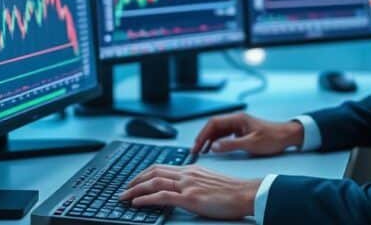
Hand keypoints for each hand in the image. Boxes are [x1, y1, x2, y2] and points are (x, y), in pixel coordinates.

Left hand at [120, 164, 259, 220]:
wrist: (246, 193)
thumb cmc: (232, 191)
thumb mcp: (209, 181)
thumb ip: (194, 182)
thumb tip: (182, 190)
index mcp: (191, 169)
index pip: (161, 167)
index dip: (144, 173)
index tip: (134, 181)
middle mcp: (187, 174)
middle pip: (153, 171)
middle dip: (135, 180)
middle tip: (124, 189)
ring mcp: (188, 185)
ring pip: (154, 182)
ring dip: (135, 189)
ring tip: (124, 197)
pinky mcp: (190, 198)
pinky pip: (162, 196)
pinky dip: (146, 198)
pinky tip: (137, 203)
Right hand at [192, 112, 303, 155]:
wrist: (287, 136)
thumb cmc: (273, 137)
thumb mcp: (251, 143)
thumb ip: (231, 145)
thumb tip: (214, 147)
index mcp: (238, 119)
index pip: (214, 123)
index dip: (203, 134)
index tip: (197, 145)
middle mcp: (237, 120)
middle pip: (214, 126)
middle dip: (203, 137)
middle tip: (196, 149)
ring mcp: (239, 125)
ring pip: (218, 130)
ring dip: (209, 140)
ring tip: (202, 151)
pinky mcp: (241, 131)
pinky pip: (225, 134)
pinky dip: (218, 141)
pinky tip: (215, 149)